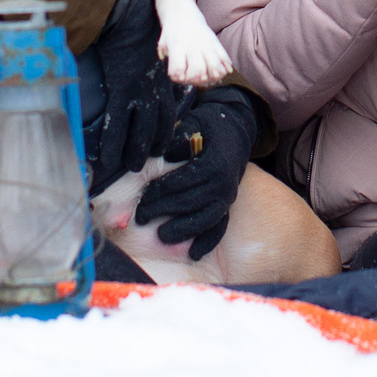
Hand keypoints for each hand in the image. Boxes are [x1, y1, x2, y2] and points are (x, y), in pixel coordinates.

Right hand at [84, 0, 181, 195]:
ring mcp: (139, 89)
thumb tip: (132, 51)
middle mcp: (155, 85)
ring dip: (135, 151)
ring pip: (140, 129)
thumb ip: (144, 49)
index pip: (167, 106)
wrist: (130, 5)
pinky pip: (116, 123)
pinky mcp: (121, 88)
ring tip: (131, 168)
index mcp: (163, 73)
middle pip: (159, 123)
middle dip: (154, 144)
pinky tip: (106, 160)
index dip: (165, 124)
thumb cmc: (138, 14)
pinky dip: (111, 144)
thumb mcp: (148, 36)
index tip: (163, 140)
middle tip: (149, 162)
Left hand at [133, 85, 259, 259]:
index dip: (161, 190)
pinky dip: (208, 240)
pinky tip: (194, 253)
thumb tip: (158, 155)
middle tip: (140, 216)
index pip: (183, 181)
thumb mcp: (192, 123)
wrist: (236, 132)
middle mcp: (223, 182)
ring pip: (206, 218)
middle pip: (191, 202)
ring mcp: (228, 196)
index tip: (142, 196)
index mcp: (213, 163)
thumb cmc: (207, 127)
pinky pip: (220, 226)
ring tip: (162, 236)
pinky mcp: (229, 205)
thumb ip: (176, 140)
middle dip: (163, 210)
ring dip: (183, 230)